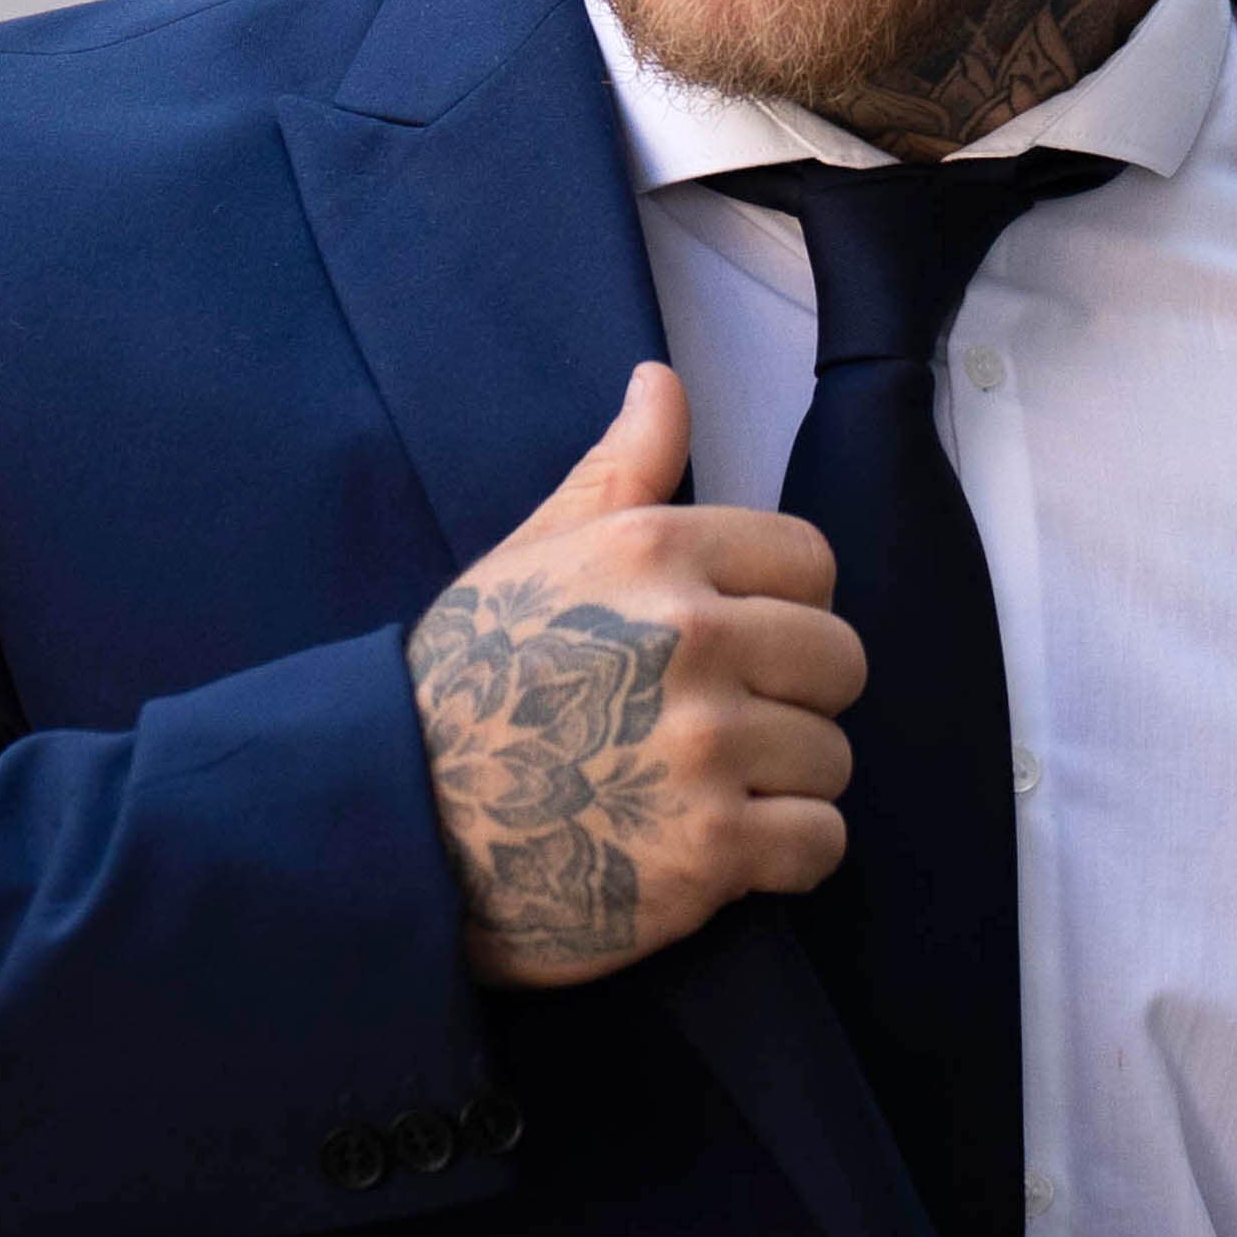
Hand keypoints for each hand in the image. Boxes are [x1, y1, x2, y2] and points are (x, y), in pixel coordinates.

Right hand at [405, 362, 861, 987]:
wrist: (398, 819)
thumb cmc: (469, 679)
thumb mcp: (537, 552)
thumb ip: (621, 468)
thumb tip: (663, 379)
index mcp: (657, 551)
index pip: (810, 560)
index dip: (781, 606)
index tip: (733, 646)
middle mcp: (692, 639)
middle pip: (839, 660)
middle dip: (792, 697)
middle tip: (723, 726)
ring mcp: (706, 749)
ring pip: (830, 758)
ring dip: (782, 784)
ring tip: (703, 791)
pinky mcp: (712, 850)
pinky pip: (821, 842)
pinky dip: (783, 857)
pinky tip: (718, 849)